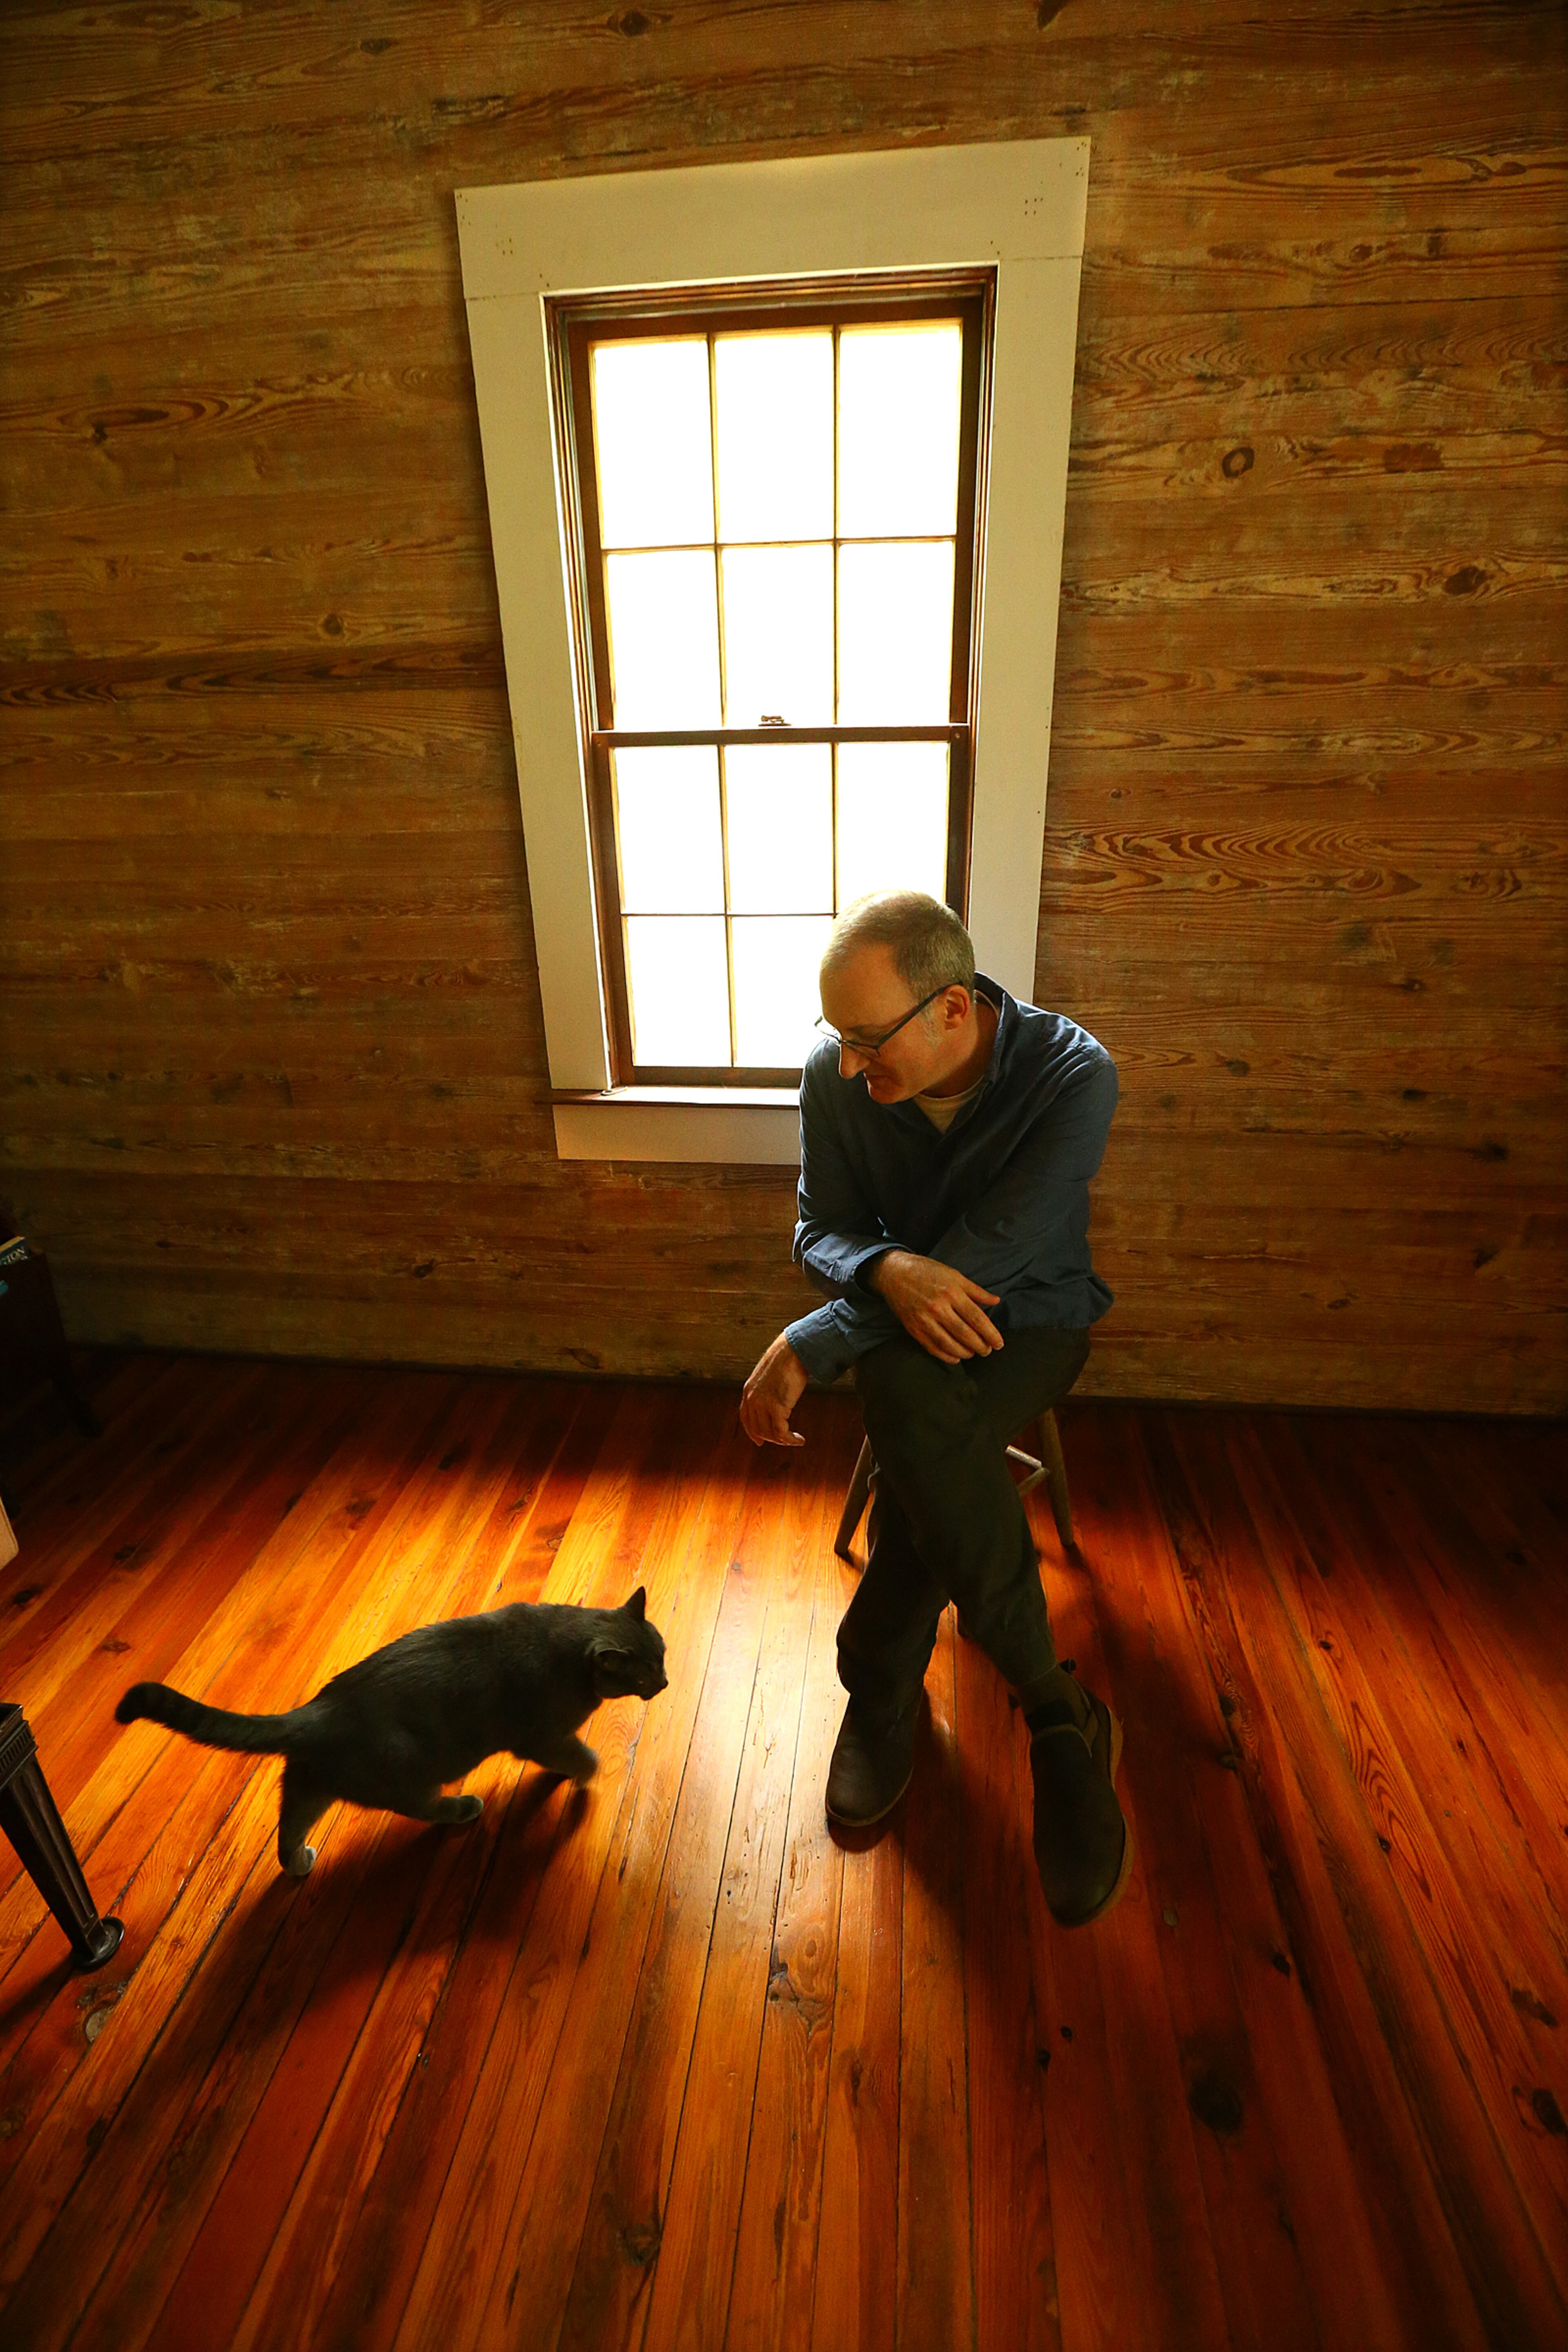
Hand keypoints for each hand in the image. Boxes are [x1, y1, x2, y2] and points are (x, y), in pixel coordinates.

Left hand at [740, 1335, 808, 1447]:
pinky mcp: (776, 1407)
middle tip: (786, 1440)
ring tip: (795, 1439)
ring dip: (783, 1441)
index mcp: (748, 1391)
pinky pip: (781, 1432)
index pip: (746, 1418)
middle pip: (758, 1429)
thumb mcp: (770, 1375)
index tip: (760, 1442)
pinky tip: (799, 1440)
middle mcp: (752, 1399)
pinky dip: (790, 1440)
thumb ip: (768, 1388)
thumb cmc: (786, 1359)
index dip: (752, 1432)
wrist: (793, 1351)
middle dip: (772, 1439)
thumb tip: (777, 1396)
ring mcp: (763, 1404)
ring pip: (770, 1434)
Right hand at [868, 1250, 1003, 1364]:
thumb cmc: (927, 1272)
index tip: (999, 1343)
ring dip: (966, 1352)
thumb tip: (996, 1301)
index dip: (990, 1333)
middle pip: (965, 1334)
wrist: (894, 1274)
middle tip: (988, 1351)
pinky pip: (932, 1348)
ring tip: (974, 1353)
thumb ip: (976, 1291)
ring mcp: (924, 1320)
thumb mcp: (954, 1275)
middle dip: (980, 1346)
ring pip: (950, 1344)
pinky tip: (956, 1357)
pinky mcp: (913, 1329)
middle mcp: (938, 1307)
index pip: (977, 1318)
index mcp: (952, 1292)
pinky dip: (946, 1356)